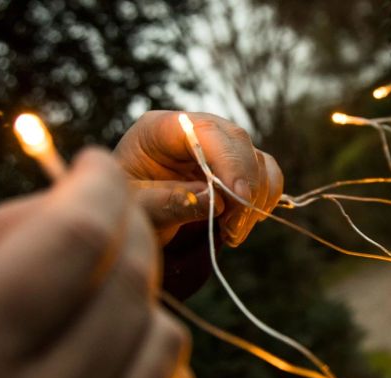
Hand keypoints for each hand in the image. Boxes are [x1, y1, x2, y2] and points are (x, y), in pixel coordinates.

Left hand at [114, 111, 283, 246]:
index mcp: (159, 130)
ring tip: (232, 234)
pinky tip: (240, 226)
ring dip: (255, 200)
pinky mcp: (235, 167)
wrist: (129, 222)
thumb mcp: (137, 210)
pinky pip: (266, 175)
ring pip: (257, 159)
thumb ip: (169, 204)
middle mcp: (193, 131)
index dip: (229, 160)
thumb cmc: (124, 211)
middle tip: (233, 229)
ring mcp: (217, 148)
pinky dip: (263, 201)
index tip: (238, 198)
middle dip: (245, 186)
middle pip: (237, 141)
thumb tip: (217, 202)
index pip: (204, 130)